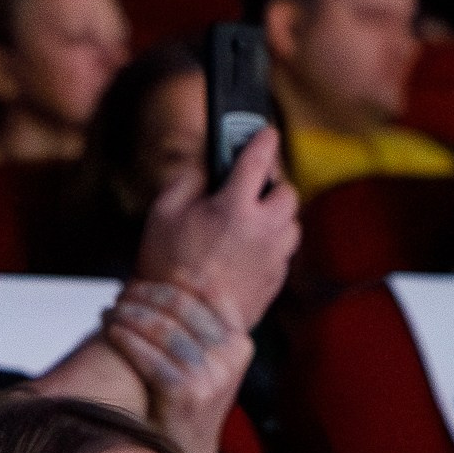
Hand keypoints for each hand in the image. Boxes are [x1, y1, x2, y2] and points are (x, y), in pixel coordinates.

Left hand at [100, 282, 251, 452]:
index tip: (144, 279)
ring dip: (129, 315)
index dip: (172, 282)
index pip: (208, 295)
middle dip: (144, 296)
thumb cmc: (188, 397)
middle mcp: (230, 356)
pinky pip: (148, 357)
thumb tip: (168, 279)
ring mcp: (210, 376)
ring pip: (161, 330)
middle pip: (179, 308)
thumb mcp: (209, 360)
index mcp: (240, 342)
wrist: (186, 451)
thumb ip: (197, 326)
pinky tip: (111, 331)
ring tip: (109, 311)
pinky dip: (126, 340)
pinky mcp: (186, 393)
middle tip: (120, 295)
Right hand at [135, 127, 299, 330]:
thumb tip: (207, 170)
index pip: (258, 158)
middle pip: (287, 192)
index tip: (265, 132)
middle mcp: (263, 228)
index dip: (262, 138)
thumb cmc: (166, 267)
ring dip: (275, 218)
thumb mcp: (162, 213)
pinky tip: (246, 252)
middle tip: (250, 191)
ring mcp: (274, 256)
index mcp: (234, 206)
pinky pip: (283, 253)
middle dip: (271, 187)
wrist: (181, 320)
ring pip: (291, 224)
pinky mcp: (277, 280)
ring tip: (250, 225)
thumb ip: (188, 181)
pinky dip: (271, 247)